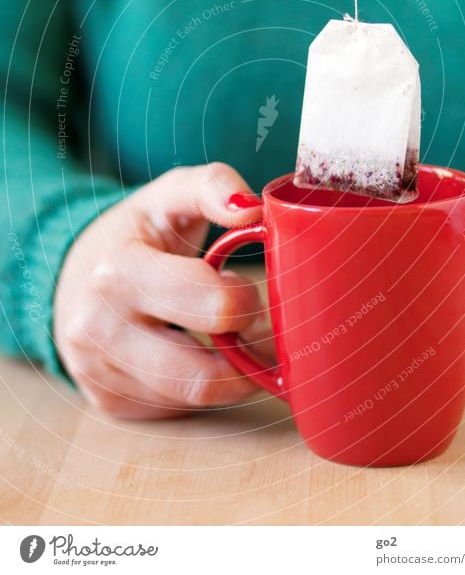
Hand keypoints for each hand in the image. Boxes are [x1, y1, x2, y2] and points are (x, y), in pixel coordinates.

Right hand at [54, 163, 267, 418]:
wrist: (73, 272)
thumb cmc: (137, 232)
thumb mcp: (169, 194)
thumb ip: (213, 187)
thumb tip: (252, 208)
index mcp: (119, 271)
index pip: (209, 307)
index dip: (246, 302)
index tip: (249, 290)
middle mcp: (98, 328)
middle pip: (202, 375)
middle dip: (245, 353)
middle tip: (258, 330)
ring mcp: (98, 371)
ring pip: (194, 399)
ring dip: (231, 377)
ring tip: (237, 342)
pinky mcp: (106, 402)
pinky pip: (174, 410)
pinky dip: (200, 388)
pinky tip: (200, 357)